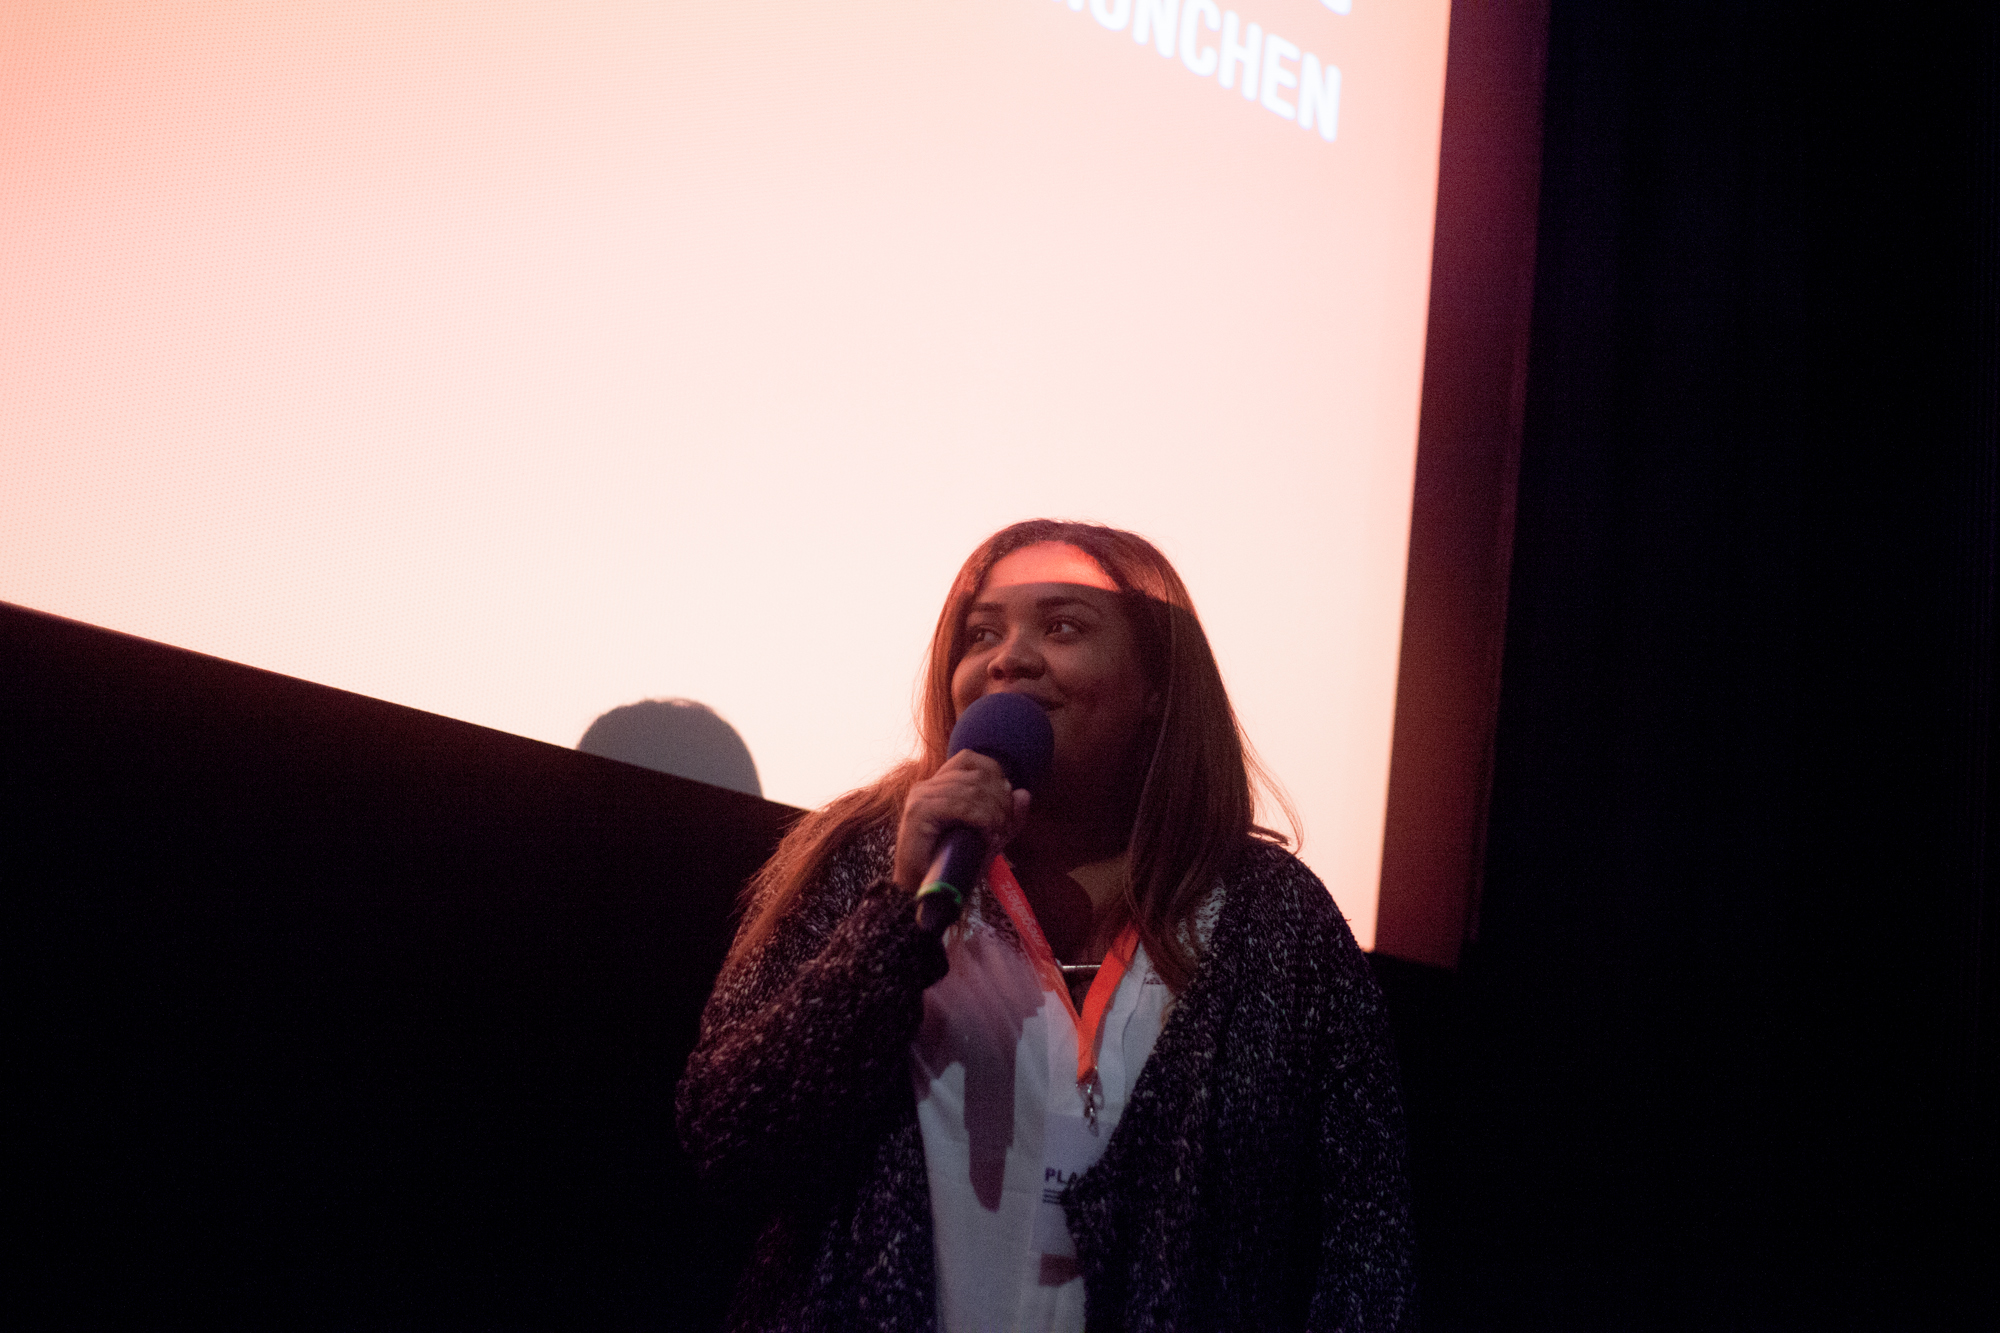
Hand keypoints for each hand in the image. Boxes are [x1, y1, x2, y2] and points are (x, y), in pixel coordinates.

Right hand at [892, 750, 1031, 893]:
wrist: (921, 892)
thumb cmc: (952, 865)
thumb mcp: (987, 838)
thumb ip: (1007, 817)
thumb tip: (1024, 794)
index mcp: (938, 785)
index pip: (970, 759)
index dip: (994, 775)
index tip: (1005, 804)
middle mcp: (926, 786)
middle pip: (976, 776)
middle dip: (1000, 800)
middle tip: (1005, 827)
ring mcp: (920, 797)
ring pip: (971, 790)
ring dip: (993, 812)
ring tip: (995, 834)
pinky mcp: (919, 812)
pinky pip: (959, 804)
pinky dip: (980, 818)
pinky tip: (985, 833)